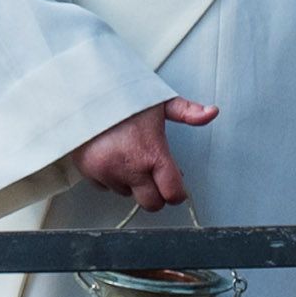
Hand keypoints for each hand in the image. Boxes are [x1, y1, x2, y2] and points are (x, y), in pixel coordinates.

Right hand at [72, 97, 220, 212]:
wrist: (84, 92)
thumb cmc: (121, 96)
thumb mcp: (160, 101)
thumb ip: (187, 112)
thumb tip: (211, 113)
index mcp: (153, 153)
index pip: (173, 193)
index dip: (177, 192)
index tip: (176, 185)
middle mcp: (131, 168)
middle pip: (152, 204)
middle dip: (157, 193)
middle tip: (155, 176)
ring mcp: (108, 172)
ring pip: (128, 194)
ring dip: (132, 184)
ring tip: (130, 158)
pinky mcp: (90, 173)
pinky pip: (106, 187)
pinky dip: (111, 178)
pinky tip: (112, 158)